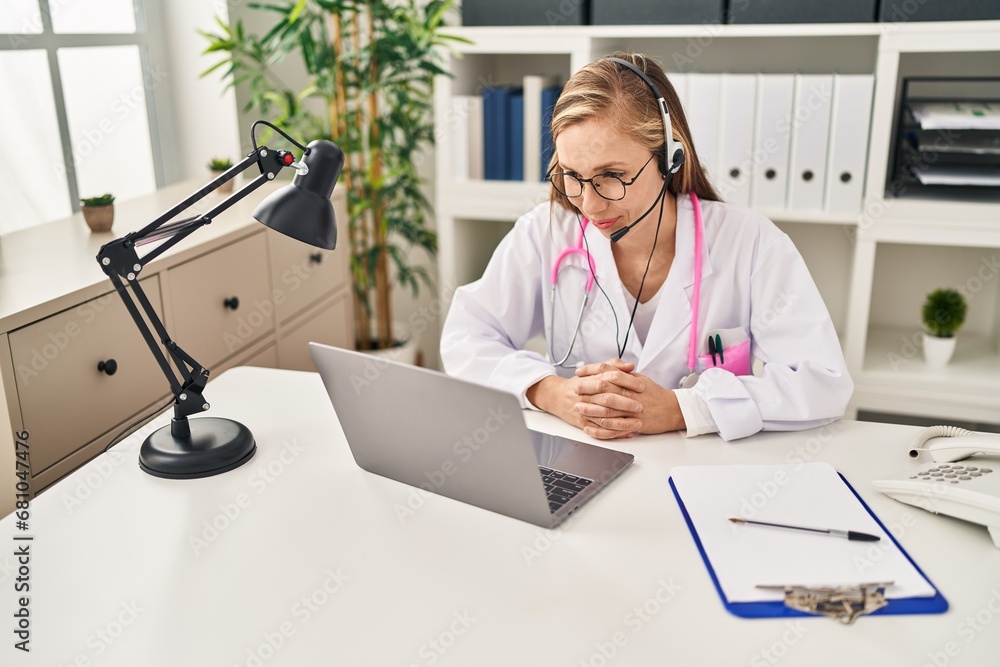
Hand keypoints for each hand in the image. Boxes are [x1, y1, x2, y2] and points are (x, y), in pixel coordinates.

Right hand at [526, 359, 644, 438]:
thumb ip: (612, 365)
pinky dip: (614, 433)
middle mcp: (586, 395)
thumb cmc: (578, 383)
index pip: (610, 378)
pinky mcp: (583, 424)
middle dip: (626, 404)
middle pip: (607, 399)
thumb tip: (629, 365)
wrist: (556, 396)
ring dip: (623, 422)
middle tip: (640, 406)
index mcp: (589, 380)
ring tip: (638, 423)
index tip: (641, 386)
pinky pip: (599, 431)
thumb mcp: (593, 370)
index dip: (627, 382)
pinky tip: (626, 433)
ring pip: (604, 418)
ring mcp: (584, 411)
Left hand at [575, 362, 685, 434]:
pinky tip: (589, 427)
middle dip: (587, 388)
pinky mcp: (633, 423)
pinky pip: (613, 427)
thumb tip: (609, 367)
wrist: (672, 410)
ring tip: (578, 408)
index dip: (591, 371)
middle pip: (605, 388)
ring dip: (590, 408)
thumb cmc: (656, 394)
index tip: (579, 372)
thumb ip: (624, 373)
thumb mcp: (640, 378)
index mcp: (631, 380)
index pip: (607, 371)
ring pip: (607, 408)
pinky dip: (599, 428)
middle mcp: (630, 393)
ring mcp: (631, 409)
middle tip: (574, 389)